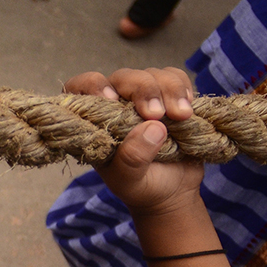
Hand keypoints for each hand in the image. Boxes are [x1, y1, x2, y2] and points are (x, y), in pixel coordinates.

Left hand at [62, 68, 203, 215]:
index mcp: (95, 122)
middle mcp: (115, 104)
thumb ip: (132, 159)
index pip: (79, 88)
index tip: (110, 98)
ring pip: (151, 74)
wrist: (171, 192)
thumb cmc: (140, 186)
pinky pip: (175, 77)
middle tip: (157, 114)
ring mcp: (142, 98)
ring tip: (181, 116)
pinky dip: (183, 88)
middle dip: (142, 89)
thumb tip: (152, 127)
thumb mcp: (129, 181)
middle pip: (122, 78)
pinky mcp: (168, 95)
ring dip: (169, 90)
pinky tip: (188, 110)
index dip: (91, 85)